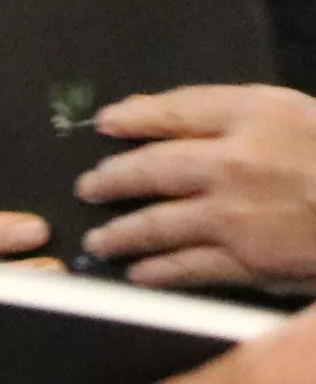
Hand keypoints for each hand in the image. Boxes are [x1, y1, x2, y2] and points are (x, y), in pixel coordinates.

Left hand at [76, 85, 315, 292]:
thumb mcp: (303, 115)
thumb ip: (248, 115)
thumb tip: (184, 117)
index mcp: (257, 114)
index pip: (176, 109)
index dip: (134, 116)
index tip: (106, 123)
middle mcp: (233, 161)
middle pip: (151, 168)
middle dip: (112, 178)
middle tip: (90, 186)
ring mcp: (233, 214)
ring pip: (156, 224)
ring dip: (121, 232)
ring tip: (102, 238)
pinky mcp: (244, 260)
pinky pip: (183, 267)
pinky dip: (155, 271)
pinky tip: (139, 273)